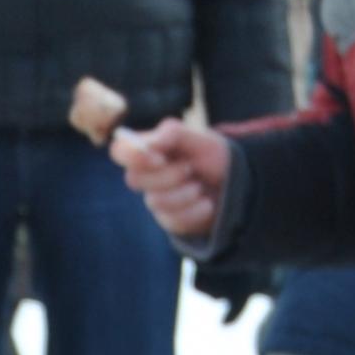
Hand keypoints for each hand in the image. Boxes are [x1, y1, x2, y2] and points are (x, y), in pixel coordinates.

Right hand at [111, 120, 232, 243]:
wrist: (235, 186)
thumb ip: (174, 134)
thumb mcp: (200, 138)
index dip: (133, 156)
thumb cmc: (214, 157)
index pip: (119, 150)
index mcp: (150, 150)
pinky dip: (197, 209)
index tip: (158, 158)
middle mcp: (146, 175)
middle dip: (168, 175)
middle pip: (133, 179)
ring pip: (155, 201)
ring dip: (186, 192)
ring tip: (200, 186)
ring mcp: (155, 198)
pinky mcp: (168, 220)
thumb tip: (151, 142)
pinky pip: (174, 219)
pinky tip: (206, 203)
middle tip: (190, 168)